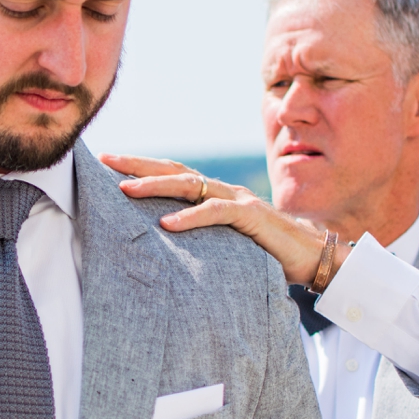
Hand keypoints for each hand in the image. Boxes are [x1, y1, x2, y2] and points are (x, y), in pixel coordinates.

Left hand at [100, 154, 326, 286]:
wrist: (313, 257)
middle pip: (174, 169)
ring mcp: (237, 200)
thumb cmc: (266, 252)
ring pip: (190, 185)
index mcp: (213, 195)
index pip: (172, 173)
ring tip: (126, 190)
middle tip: (106, 161)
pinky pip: (216, 212)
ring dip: (155, 185)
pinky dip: (190, 217)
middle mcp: (222, 191)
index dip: (142, 166)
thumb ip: (200, 239)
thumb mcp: (224, 244)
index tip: (109, 164)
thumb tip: (162, 249)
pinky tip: (167, 225)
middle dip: (138, 164)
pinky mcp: (252, 216)